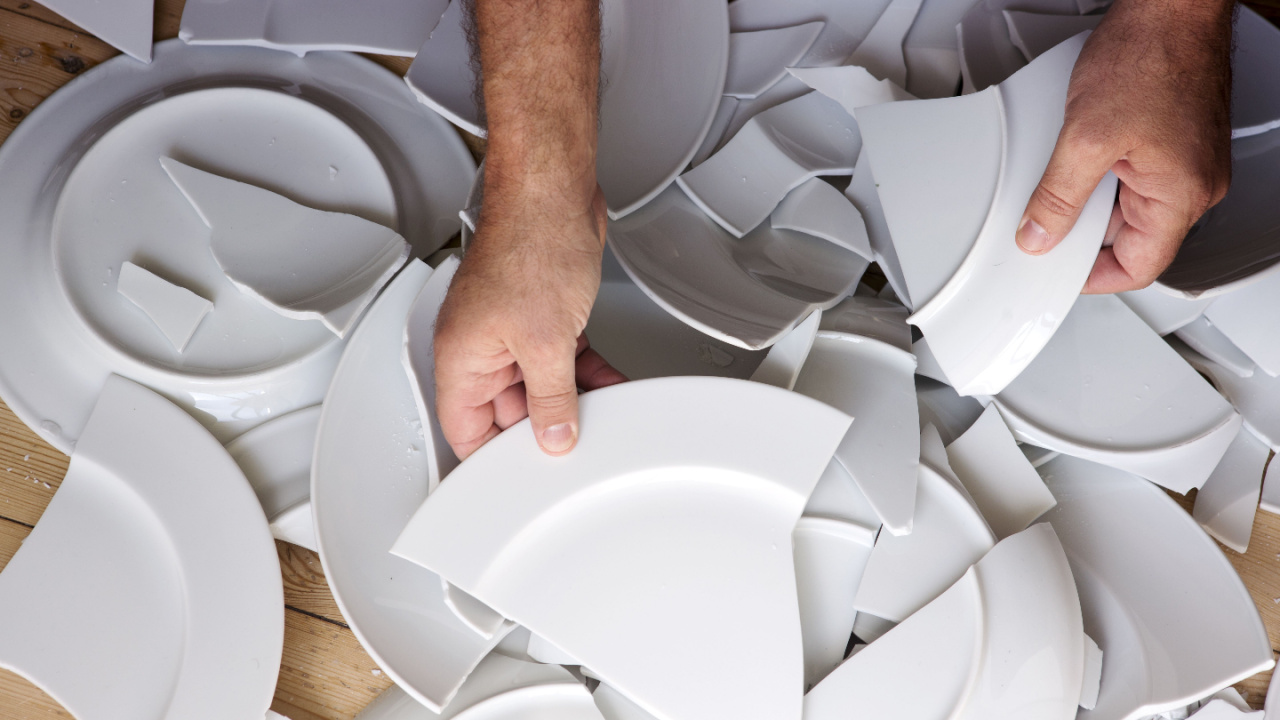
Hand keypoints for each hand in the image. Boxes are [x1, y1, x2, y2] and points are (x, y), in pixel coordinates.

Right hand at [433, 181, 626, 459]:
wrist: (554, 194)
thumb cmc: (531, 244)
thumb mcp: (546, 343)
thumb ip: (551, 398)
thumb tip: (553, 435)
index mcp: (461, 357)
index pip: (465, 430)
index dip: (490, 459)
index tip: (520, 477)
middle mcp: (480, 345)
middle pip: (507, 411)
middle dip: (543, 428)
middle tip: (573, 445)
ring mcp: (511, 329)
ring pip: (539, 385)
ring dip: (571, 399)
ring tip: (602, 415)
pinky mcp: (541, 315)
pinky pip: (560, 359)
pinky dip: (584, 373)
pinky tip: (610, 385)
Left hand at [1015, 0, 1233, 292]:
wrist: (1170, 8)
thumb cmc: (1148, 56)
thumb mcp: (1084, 138)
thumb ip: (1057, 197)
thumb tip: (1039, 235)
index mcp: (1181, 195)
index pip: (1138, 267)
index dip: (1091, 277)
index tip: (1058, 272)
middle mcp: (1195, 184)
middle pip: (1133, 240)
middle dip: (1086, 236)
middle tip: (1048, 225)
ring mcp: (1189, 163)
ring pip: (1131, 208)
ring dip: (1093, 202)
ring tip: (1064, 180)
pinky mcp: (1177, 142)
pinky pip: (1137, 178)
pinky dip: (1105, 176)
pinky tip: (1082, 157)